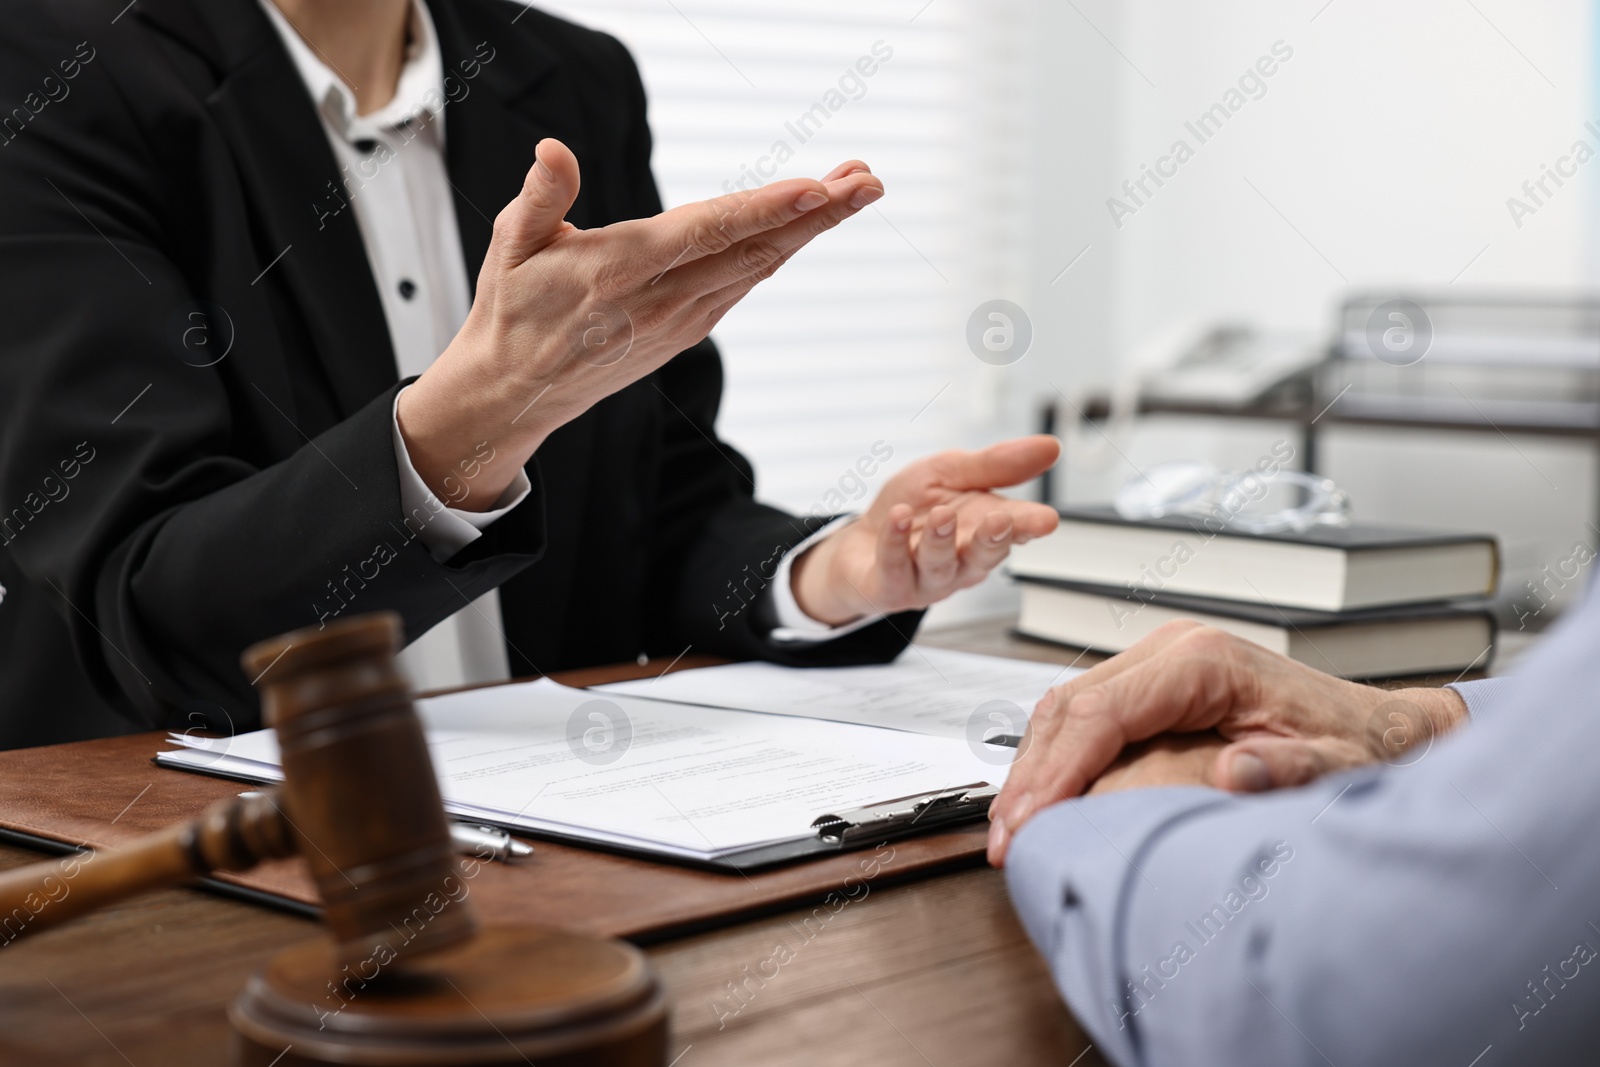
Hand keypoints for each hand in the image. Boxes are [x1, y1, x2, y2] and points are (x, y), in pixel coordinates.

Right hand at [398, 142, 883, 508]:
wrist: (518, 389)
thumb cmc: (512, 307)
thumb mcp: (511, 246)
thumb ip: (541, 198)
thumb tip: (554, 150)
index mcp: (619, 270)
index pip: (705, 232)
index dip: (765, 210)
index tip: (815, 186)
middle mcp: (661, 299)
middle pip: (753, 250)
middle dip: (816, 214)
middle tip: (868, 180)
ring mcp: (681, 320)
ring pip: (758, 268)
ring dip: (811, 229)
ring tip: (856, 188)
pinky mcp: (688, 331)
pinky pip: (744, 285)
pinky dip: (782, 252)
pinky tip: (811, 224)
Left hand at [789, 436, 1060, 623]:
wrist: (859, 541)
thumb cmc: (913, 508)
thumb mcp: (951, 472)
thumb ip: (996, 464)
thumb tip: (1051, 446)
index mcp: (982, 530)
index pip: (1015, 529)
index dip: (1031, 525)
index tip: (1047, 519)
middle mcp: (961, 560)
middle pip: (983, 556)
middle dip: (994, 540)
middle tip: (1002, 521)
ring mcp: (927, 579)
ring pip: (940, 565)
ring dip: (942, 540)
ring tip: (942, 514)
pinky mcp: (890, 587)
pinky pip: (895, 567)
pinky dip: (896, 542)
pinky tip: (898, 518)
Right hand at [986, 621, 1469, 865]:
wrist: (1379, 730)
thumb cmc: (1358, 747)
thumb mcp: (1338, 767)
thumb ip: (1291, 771)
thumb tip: (1238, 773)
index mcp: (1204, 660)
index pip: (1100, 711)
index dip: (1057, 770)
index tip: (1030, 820)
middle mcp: (1172, 651)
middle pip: (1068, 706)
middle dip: (1031, 775)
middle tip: (1004, 838)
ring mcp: (1158, 665)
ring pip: (1064, 709)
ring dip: (1033, 769)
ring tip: (1009, 829)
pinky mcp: (1153, 688)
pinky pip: (1084, 717)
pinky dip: (1054, 760)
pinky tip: (1041, 801)